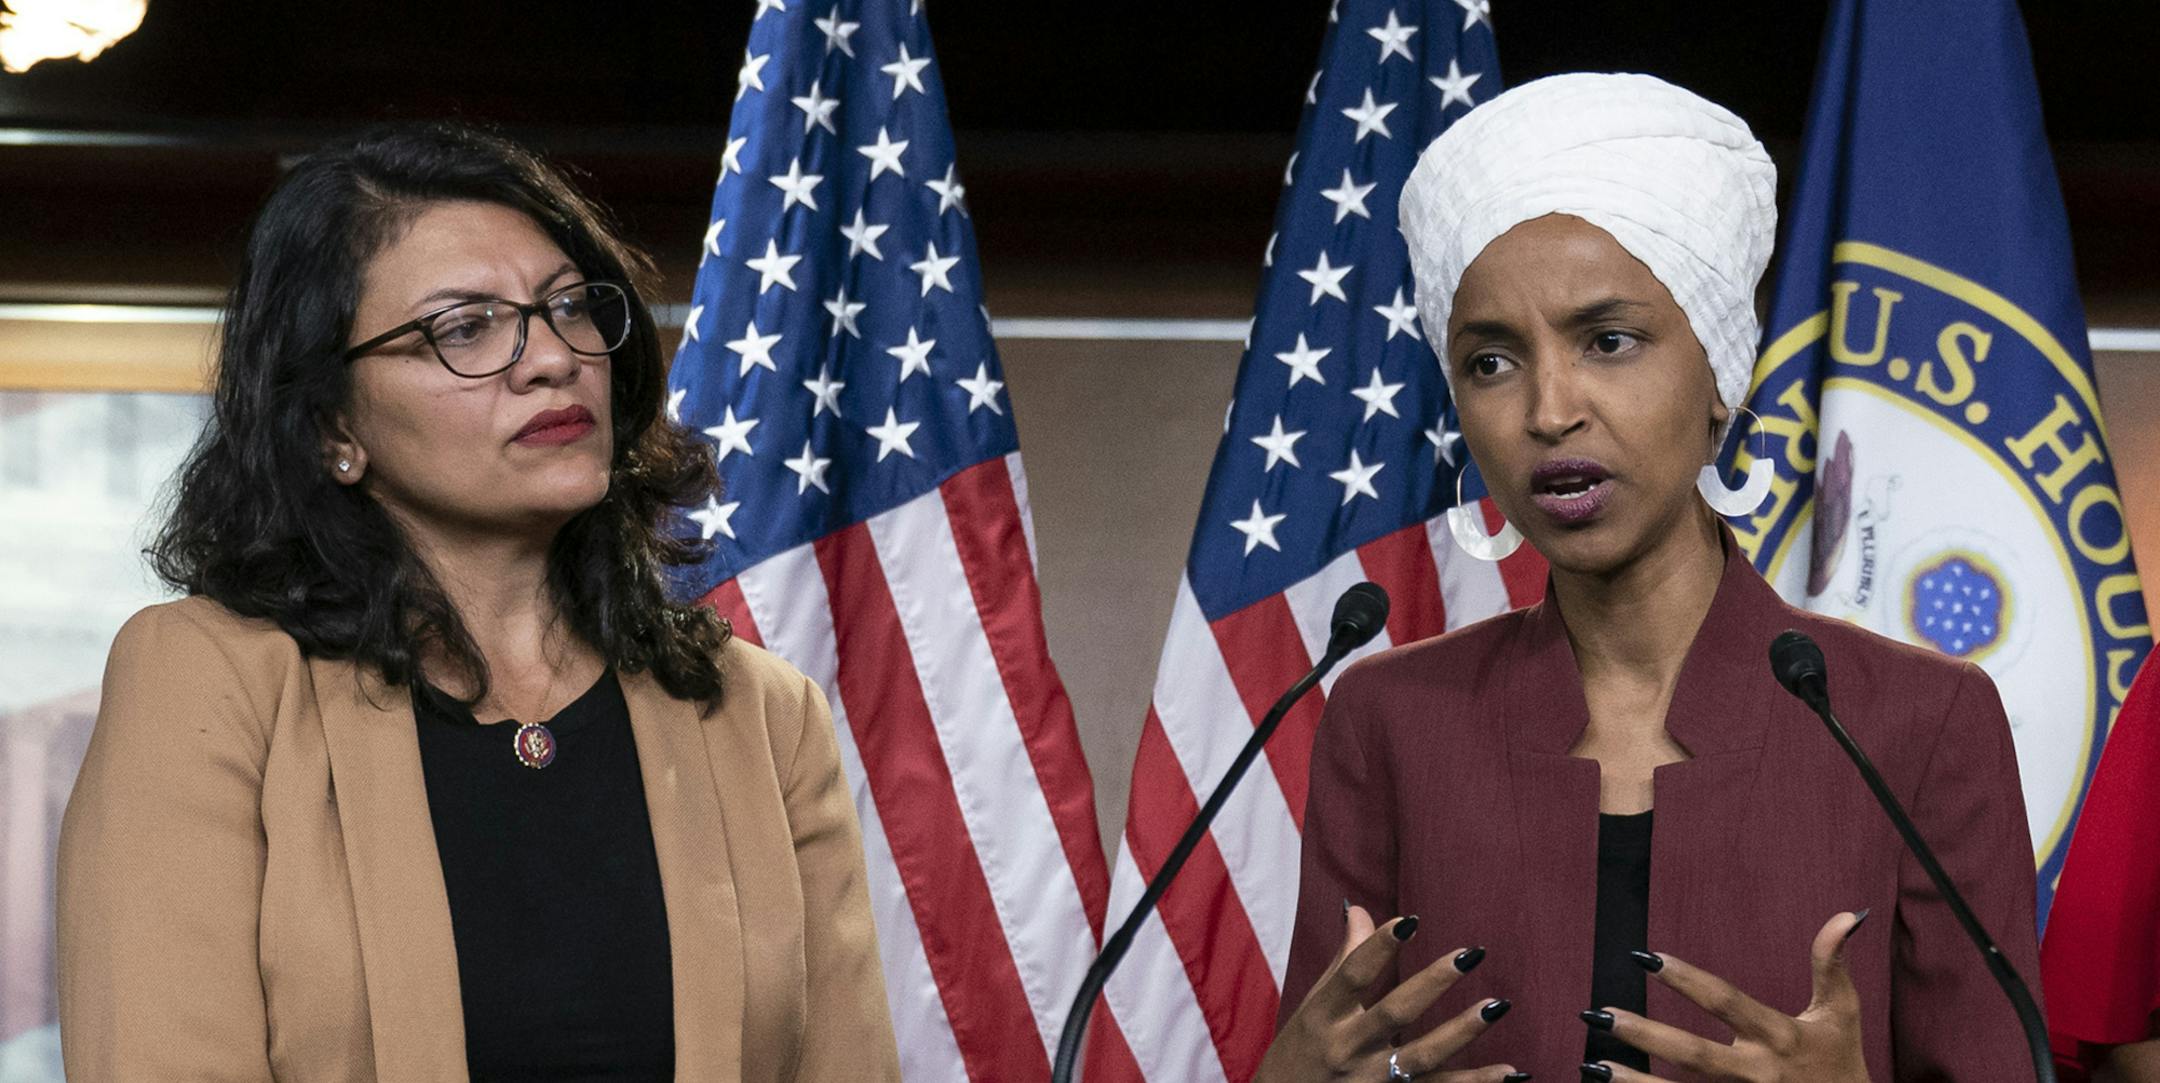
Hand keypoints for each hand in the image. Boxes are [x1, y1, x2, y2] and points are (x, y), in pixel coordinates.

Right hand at [1256, 904, 1524, 1082]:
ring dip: (1461, 1032)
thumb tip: (1363, 912)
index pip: (1352, 975)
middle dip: (1432, 982)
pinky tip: (1509, 1072)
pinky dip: (1474, 1082)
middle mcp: (1346, 1048)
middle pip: (1394, 1013)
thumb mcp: (1314, 1006)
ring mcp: (1369, 1080)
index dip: (1380, 947)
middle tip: (1470, 954)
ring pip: (1421, 1057)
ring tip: (1496, 1006)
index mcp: (1323, 1016)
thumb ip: (1345, 961)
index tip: (1410, 920)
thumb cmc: (1302, 1051)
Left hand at [1581, 910, 1870, 1082]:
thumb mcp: (1841, 1012)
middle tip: (1599, 1015)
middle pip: (1693, 1055)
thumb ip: (1832, 964)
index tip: (1646, 958)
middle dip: (1644, 1035)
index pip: (1727, 1003)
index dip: (1688, 980)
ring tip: (1591, 1065)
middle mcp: (1758, 1073)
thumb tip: (1845, 914)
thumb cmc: (1842, 1061)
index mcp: (1781, 1037)